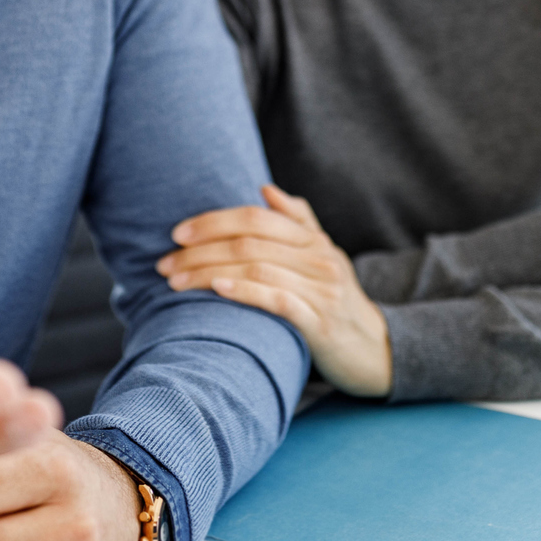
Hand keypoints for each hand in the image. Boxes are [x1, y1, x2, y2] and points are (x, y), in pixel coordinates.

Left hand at [160, 186, 391, 396]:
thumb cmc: (338, 303)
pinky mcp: (321, 323)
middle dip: (200, 250)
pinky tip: (217, 289)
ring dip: (208, 272)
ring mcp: (322, 290)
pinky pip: (278, 300)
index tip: (177, 233)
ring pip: (256, 268)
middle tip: (165, 263)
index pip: (256, 217)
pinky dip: (244, 291)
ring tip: (176, 282)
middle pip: (249, 241)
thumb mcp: (324, 257)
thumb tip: (265, 189)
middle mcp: (319, 258)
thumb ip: (298, 221)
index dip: (213, 221)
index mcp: (314, 240)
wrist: (376, 351)